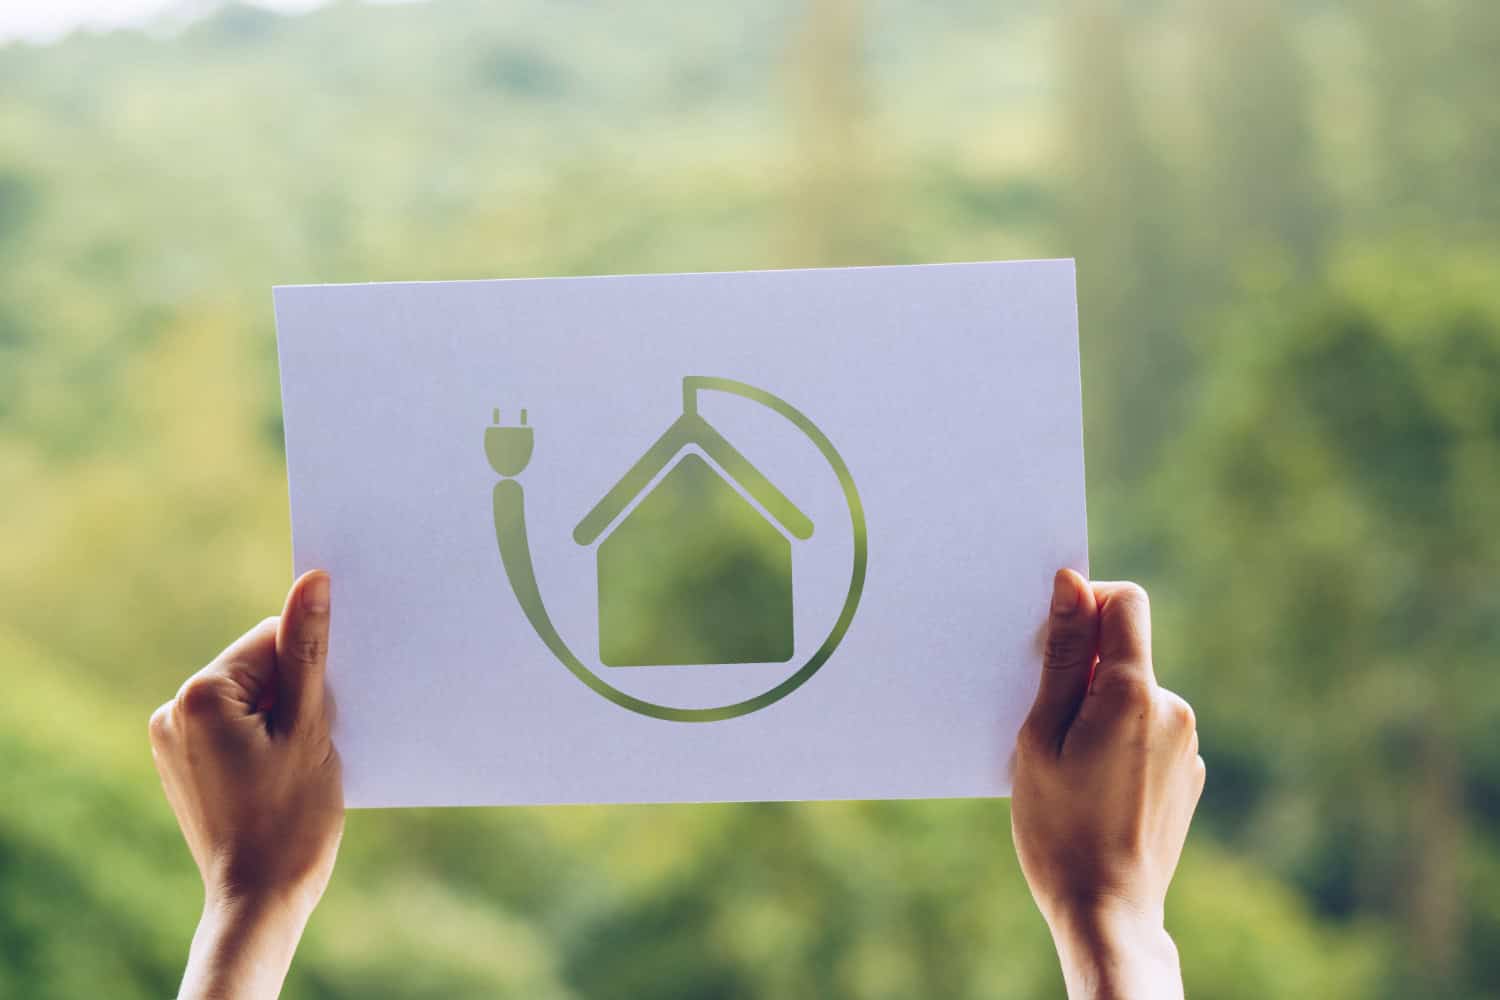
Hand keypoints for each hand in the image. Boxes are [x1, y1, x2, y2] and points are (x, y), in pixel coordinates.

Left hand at [149, 570, 342, 999]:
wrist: (260, 898)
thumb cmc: (292, 816)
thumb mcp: (309, 726)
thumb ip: (307, 649)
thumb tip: (313, 580)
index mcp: (200, 694)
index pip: (271, 639)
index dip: (309, 673)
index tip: (321, 716)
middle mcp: (173, 711)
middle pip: (257, 668)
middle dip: (294, 695)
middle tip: (311, 746)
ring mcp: (172, 741)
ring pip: (249, 698)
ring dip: (282, 719)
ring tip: (293, 767)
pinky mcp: (181, 765)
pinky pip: (233, 728)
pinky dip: (263, 741)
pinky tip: (277, 777)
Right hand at [1011, 570, 1203, 999]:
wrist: (1108, 912)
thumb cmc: (1059, 825)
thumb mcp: (1041, 734)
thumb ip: (1060, 656)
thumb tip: (1073, 583)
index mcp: (1133, 691)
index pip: (1126, 602)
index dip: (1087, 603)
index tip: (1050, 638)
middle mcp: (1172, 708)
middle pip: (1124, 653)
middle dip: (1082, 670)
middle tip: (1042, 721)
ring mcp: (1186, 744)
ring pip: (1132, 696)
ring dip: (1097, 710)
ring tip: (1065, 765)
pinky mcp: (1188, 775)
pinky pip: (1145, 733)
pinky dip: (1116, 742)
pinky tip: (1092, 788)